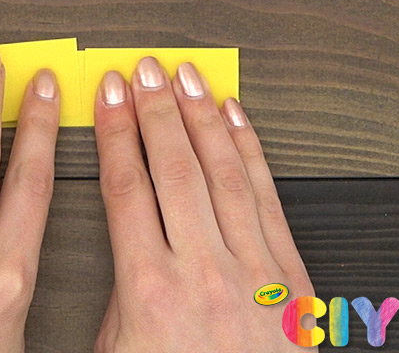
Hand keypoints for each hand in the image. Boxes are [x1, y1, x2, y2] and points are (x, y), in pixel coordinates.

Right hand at [93, 57, 314, 352]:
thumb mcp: (117, 350)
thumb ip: (120, 287)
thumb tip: (127, 233)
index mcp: (150, 289)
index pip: (126, 186)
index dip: (115, 134)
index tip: (108, 99)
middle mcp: (204, 271)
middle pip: (173, 168)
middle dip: (154, 111)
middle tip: (143, 73)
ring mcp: (254, 270)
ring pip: (222, 171)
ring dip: (200, 117)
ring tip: (185, 78)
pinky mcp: (290, 276)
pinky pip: (267, 196)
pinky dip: (249, 149)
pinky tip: (233, 118)